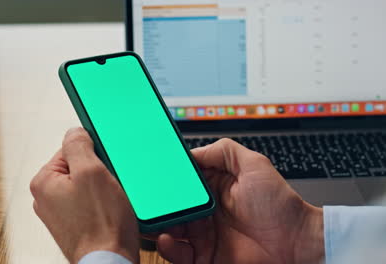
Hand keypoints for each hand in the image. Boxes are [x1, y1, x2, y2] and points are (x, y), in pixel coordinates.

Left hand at [30, 127, 139, 262]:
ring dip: (103, 188)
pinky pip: (91, 202)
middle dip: (98, 172)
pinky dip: (102, 203)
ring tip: (111, 201)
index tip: (104, 163)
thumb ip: (79, 145)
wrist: (109, 262)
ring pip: (87, 185)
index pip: (70, 149)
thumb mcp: (91, 172)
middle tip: (109, 185)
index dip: (92, 153)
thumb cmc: (101, 225)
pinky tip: (110, 211)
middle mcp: (46, 198)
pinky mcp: (75, 224)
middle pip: (79, 167)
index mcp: (43, 182)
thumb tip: (74, 131)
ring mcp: (60, 213)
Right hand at [156, 139, 323, 263]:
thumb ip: (224, 151)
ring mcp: (203, 235)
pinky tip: (167, 239)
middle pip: (172, 206)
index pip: (182, 182)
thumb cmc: (280, 205)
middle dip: (156, 203)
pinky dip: (167, 247)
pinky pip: (178, 253)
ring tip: (152, 221)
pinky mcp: (204, 257)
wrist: (296, 243)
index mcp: (213, 188)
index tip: (153, 176)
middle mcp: (205, 212)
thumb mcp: (254, 165)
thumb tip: (193, 151)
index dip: (166, 179)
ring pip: (169, 229)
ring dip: (156, 225)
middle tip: (145, 201)